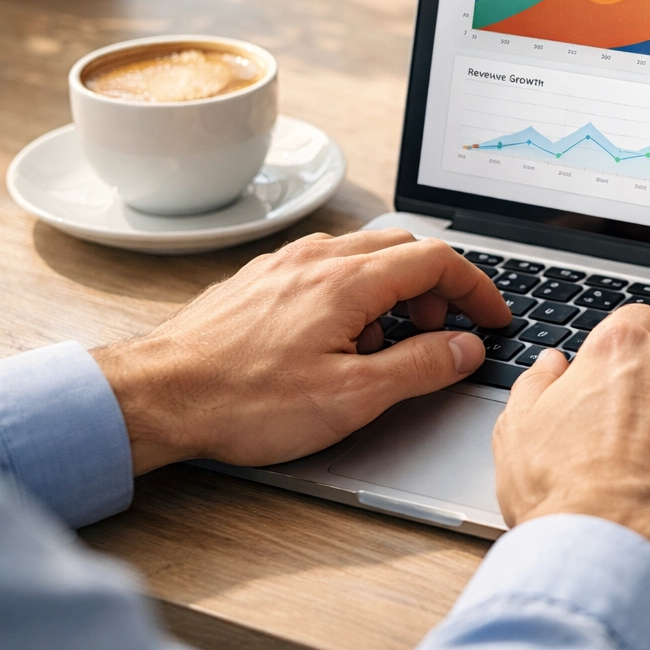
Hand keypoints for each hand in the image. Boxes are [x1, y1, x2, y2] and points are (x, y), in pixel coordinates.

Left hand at [94, 230, 509, 474]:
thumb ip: (420, 367)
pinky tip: (336, 341)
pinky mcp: (259, 281)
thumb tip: (467, 348)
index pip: (436, 260)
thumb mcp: (351, 398)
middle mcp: (317, 259)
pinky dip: (354, 293)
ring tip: (384, 346)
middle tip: (442, 333)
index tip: (493, 316)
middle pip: (403, 248)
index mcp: (347, 281)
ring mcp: (284, 265)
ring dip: (394, 291)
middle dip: (437, 288)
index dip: (476, 288)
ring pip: (363, 255)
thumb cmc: (244, 401)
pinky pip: (325, 268)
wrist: (156, 397)